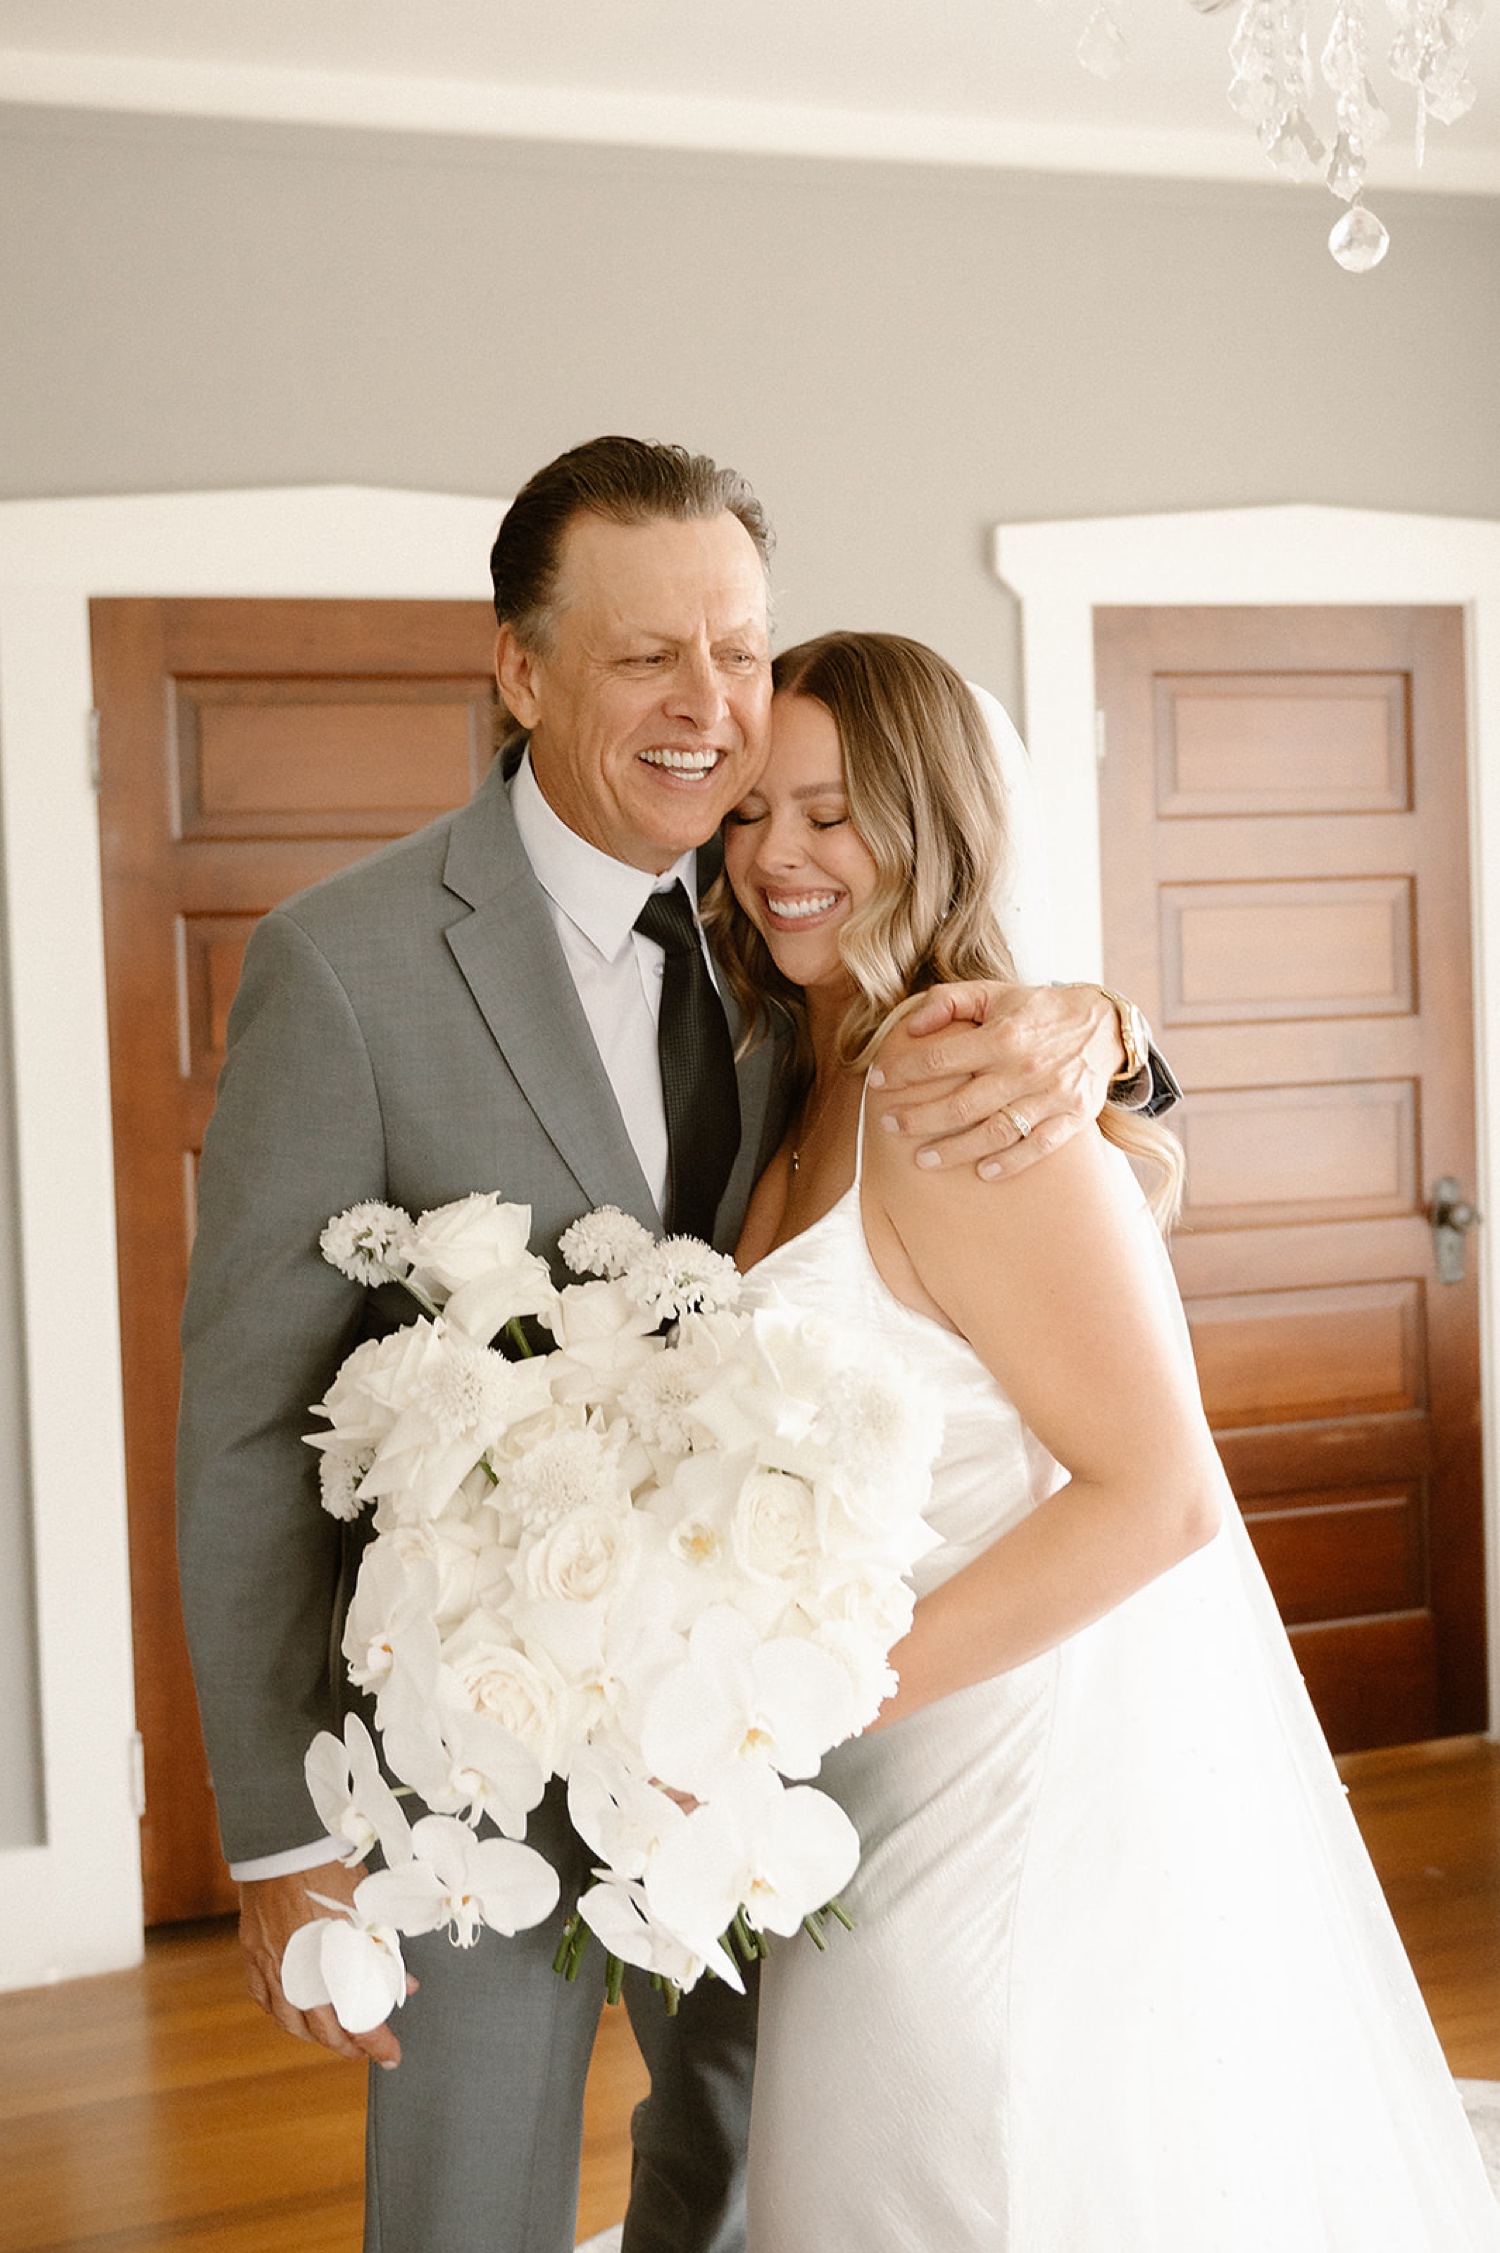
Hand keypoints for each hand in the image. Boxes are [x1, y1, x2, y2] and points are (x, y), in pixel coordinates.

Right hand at [238, 1861, 413, 2068]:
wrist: (286, 1839)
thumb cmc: (331, 1870)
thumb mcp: (367, 1910)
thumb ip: (384, 1951)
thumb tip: (406, 1985)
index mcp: (329, 1961)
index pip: (355, 2018)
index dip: (376, 2041)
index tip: (392, 2055)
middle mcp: (296, 1970)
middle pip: (321, 2027)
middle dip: (347, 2043)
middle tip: (365, 2049)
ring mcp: (269, 1962)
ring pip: (289, 2018)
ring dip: (314, 2033)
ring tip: (335, 2036)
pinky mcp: (252, 1950)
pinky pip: (265, 1996)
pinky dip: (283, 2011)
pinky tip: (295, 2013)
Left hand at [868, 981, 1125, 1180]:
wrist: (1105, 1025)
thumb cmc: (1038, 1010)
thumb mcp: (995, 992)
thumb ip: (950, 1001)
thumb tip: (911, 1027)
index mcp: (1003, 1035)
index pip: (941, 1058)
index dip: (904, 1071)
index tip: (877, 1080)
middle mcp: (1025, 1069)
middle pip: (961, 1104)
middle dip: (918, 1118)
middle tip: (888, 1124)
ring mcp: (1051, 1096)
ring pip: (994, 1132)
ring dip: (954, 1150)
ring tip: (921, 1160)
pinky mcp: (1072, 1117)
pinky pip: (1037, 1148)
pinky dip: (1010, 1163)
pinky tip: (981, 1172)